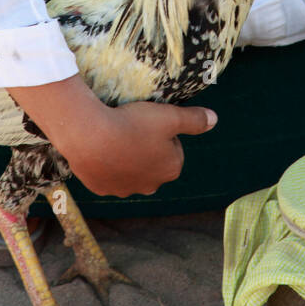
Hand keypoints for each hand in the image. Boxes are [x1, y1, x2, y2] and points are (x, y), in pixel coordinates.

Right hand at [7, 73, 216, 197]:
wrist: (90, 137)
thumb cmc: (133, 124)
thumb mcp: (169, 116)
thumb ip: (194, 120)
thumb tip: (214, 120)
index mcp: (171, 169)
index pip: (173, 149)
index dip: (162, 133)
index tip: (150, 123)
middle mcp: (150, 186)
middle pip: (152, 163)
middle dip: (145, 149)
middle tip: (132, 128)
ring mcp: (124, 189)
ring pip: (129, 171)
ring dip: (125, 157)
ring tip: (114, 137)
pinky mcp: (101, 189)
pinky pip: (107, 174)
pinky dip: (105, 163)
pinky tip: (101, 148)